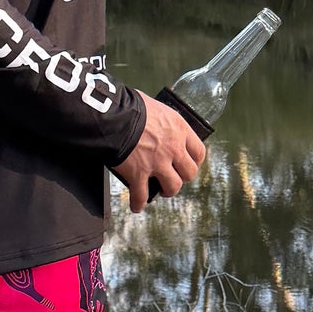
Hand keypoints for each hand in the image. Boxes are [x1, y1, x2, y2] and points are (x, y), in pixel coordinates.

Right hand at [111, 94, 207, 212]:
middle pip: (189, 172)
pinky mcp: (138, 174)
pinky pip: (141, 196)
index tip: (189, 163)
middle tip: (175, 176)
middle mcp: (173, 148)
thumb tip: (154, 120)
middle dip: (183, 176)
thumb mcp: (153, 106)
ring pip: (173, 187)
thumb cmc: (130, 105)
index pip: (198, 151)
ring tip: (161, 190)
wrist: (113, 116)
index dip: (195, 161)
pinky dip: (138, 203)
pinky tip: (137, 206)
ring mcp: (157, 164)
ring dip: (168, 190)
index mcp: (179, 129)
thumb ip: (160, 119)